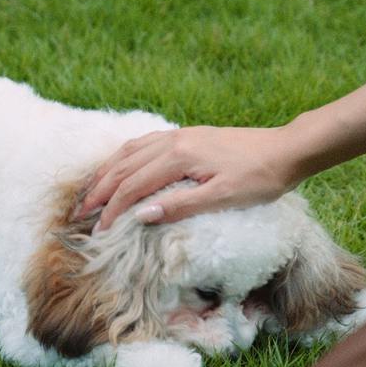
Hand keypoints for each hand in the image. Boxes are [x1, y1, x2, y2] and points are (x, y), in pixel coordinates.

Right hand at [77, 125, 301, 229]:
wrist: (286, 151)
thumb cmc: (259, 179)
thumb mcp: (222, 198)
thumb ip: (180, 206)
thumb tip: (141, 216)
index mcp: (179, 156)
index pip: (132, 186)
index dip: (112, 209)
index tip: (98, 231)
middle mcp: (173, 141)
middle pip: (123, 167)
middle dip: (99, 191)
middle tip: (79, 214)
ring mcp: (179, 135)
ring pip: (130, 152)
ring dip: (107, 172)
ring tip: (90, 192)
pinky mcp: (188, 136)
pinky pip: (144, 144)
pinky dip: (124, 157)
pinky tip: (120, 167)